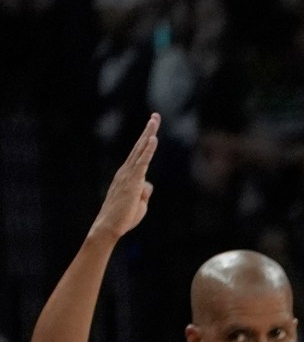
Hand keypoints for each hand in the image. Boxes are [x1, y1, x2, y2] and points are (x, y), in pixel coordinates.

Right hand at [91, 114, 158, 240]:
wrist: (111, 226)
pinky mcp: (132, 181)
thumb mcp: (140, 203)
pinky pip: (141, 163)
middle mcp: (127, 171)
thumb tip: (147, 184)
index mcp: (129, 176)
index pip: (140, 154)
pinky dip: (147, 151)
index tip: (153, 126)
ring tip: (154, 120)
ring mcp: (128, 175)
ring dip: (148, 135)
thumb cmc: (124, 216)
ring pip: (140, 151)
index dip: (147, 140)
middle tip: (155, 116)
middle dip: (148, 130)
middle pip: (139, 146)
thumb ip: (144, 191)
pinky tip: (153, 140)